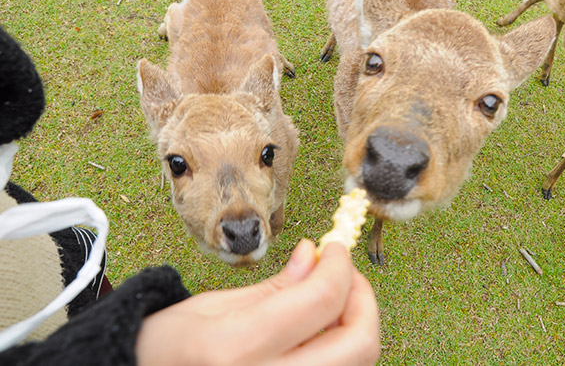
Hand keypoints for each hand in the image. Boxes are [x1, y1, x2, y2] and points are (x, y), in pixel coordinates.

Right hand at [135, 240, 379, 365]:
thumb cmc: (165, 348)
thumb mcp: (212, 308)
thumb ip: (275, 287)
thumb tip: (315, 254)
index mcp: (237, 347)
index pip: (322, 299)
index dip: (340, 265)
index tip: (334, 248)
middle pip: (358, 345)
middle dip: (364, 300)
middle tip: (344, 275)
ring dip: (355, 327)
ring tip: (330, 304)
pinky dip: (338, 352)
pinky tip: (318, 335)